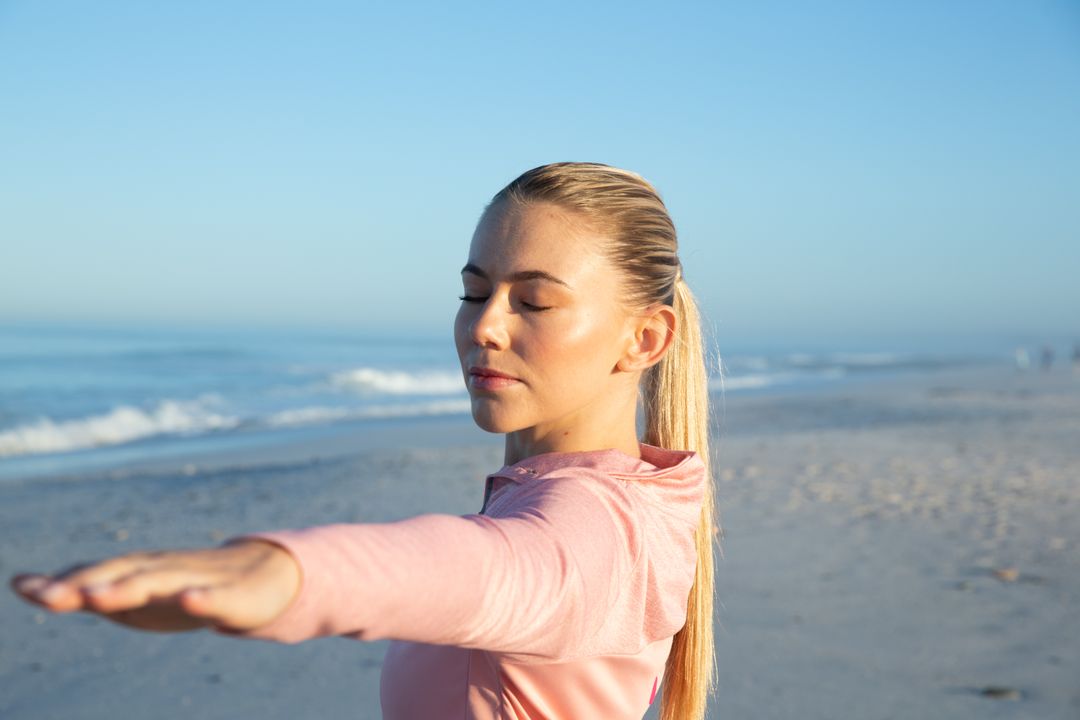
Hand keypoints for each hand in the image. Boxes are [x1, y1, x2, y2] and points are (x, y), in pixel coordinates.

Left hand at [9, 540, 301, 633]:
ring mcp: (199, 579)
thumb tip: (24, 585)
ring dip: (129, 588)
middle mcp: (166, 569)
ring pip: (162, 582)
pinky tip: (190, 601)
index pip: (98, 573)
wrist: (264, 576)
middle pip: (123, 574)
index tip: (24, 587)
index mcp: (142, 571)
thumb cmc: (190, 588)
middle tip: (48, 596)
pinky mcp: (233, 595)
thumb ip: (85, 592)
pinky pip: (217, 597)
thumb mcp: (136, 598)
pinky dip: (203, 598)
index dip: (62, 582)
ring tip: (98, 598)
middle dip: (86, 583)